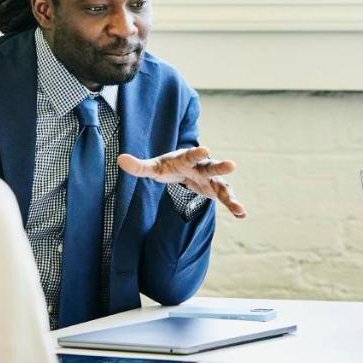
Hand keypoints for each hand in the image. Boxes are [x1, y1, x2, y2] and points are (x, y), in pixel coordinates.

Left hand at [117, 146, 245, 218]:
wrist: (184, 169)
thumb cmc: (168, 166)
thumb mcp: (154, 168)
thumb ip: (139, 166)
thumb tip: (120, 159)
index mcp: (186, 159)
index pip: (190, 155)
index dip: (196, 153)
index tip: (204, 149)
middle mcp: (201, 167)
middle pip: (211, 166)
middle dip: (220, 166)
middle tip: (232, 164)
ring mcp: (211, 179)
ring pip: (222, 185)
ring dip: (230, 196)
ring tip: (239, 208)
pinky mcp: (216, 190)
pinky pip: (226, 197)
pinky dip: (233, 205)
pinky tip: (242, 214)